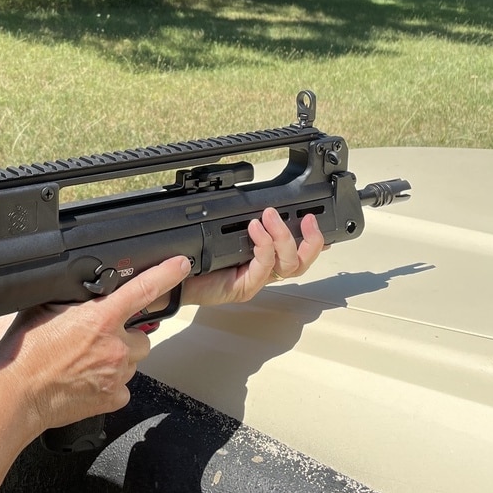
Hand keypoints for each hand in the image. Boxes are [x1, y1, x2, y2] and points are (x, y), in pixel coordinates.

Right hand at [0, 256, 191, 432]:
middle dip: (125, 334)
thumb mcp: (46, 308)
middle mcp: (115, 345)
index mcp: (100, 317)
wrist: (16, 394)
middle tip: (97, 338)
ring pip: (133, 360)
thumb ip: (74, 299)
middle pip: (140, 334)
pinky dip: (111, 383)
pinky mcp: (113, 398)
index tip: (181, 266)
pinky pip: (123, 386)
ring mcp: (117, 374)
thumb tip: (83, 293)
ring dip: (119, 358)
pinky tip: (88, 381)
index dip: (167, 274)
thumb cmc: (25, 354)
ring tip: (87, 361)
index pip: (144, 289)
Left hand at [180, 207, 324, 306]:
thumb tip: (254, 204)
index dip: (313, 241)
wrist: (174, 281)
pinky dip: (263, 247)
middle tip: (306, 219)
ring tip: (269, 217)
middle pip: (301, 263)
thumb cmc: (196, 261)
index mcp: (262, 262)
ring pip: (287, 265)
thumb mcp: (223, 238)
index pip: (297, 253)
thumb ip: (242, 226)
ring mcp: (254, 282)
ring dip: (283, 237)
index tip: (318, 221)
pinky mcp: (242, 288)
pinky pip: (263, 268)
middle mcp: (262, 273)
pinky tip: (255, 231)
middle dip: (310, 240)